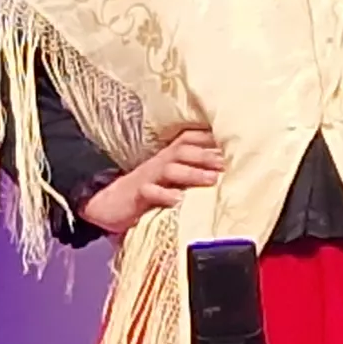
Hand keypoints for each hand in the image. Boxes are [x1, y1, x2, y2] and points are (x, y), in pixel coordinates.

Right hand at [77, 128, 224, 234]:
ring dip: (193, 173)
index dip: (211, 138)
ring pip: (170, 169)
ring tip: (212, 180)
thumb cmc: (146, 193)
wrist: (106, 205)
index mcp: (168, 157)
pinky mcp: (136, 196)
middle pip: (184, 151)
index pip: (190, 139)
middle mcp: (159, 163)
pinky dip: (164, 195)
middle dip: (207, 155)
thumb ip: (191, 173)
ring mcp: (147, 178)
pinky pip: (149, 192)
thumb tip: (224, 172)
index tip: (235, 141)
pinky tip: (178, 200)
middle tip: (229, 163)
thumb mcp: (169, 180)